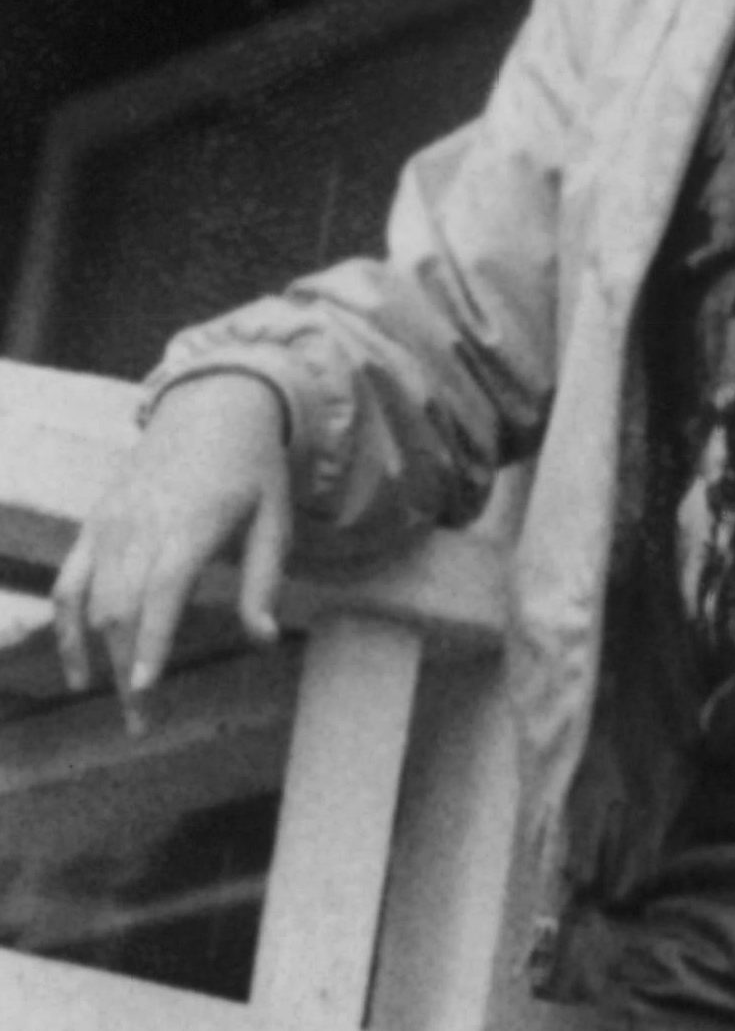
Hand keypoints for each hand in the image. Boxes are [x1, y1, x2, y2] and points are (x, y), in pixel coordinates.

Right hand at [51, 377, 293, 713]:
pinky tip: (81, 671)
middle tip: (143, 721)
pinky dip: (67, 629)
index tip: (144, 688)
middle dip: (127, 670)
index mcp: (191, 522)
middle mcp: (141, 526)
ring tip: (121, 704)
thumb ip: (264, 580)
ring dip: (100, 658)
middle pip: (122, 609)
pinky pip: (70, 585)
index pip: (162, 592)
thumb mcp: (276, 516)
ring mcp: (109, 526)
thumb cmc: (253, 467)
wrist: (212, 404)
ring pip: (91, 604)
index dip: (150, 642)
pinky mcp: (92, 527)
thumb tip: (262, 639)